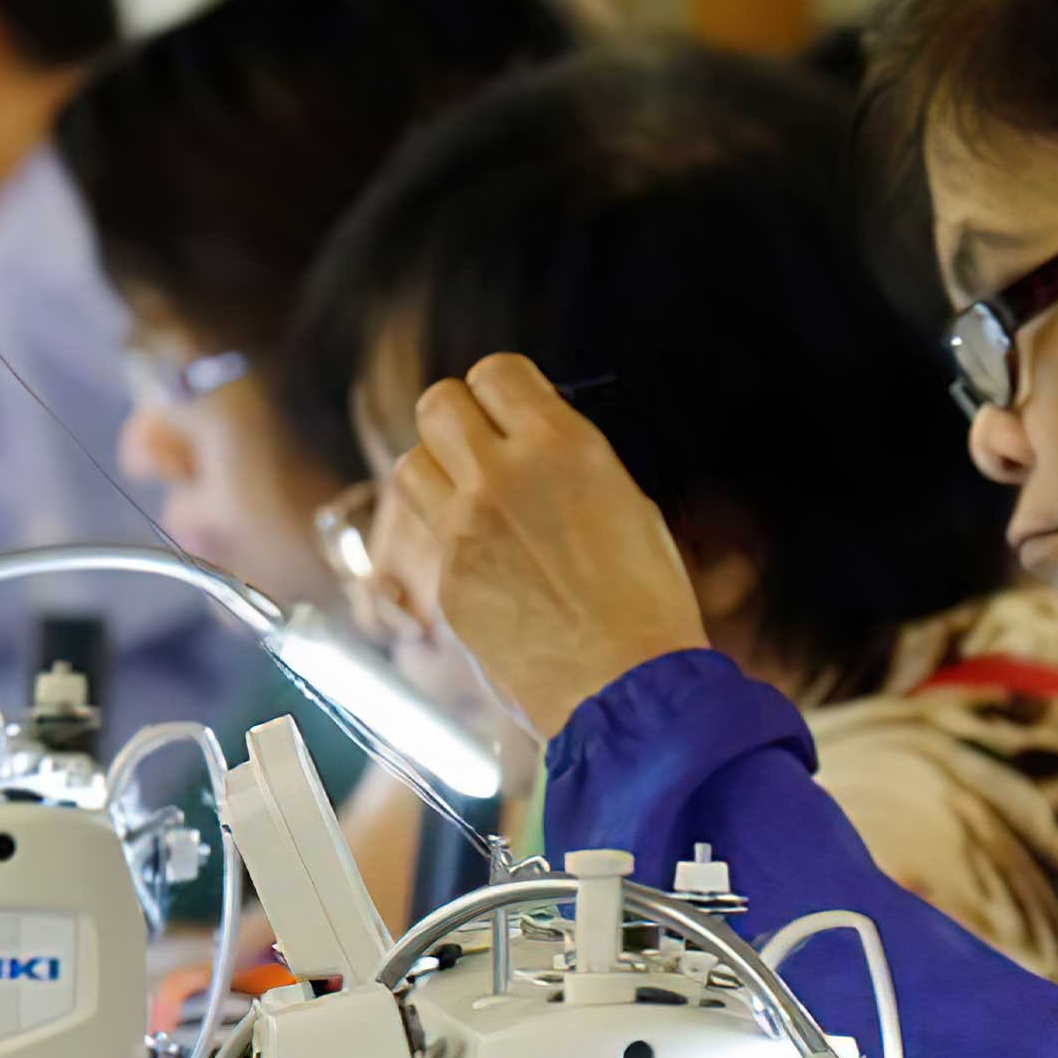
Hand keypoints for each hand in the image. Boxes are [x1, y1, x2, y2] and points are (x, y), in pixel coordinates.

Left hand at [365, 354, 709, 734]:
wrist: (627, 685)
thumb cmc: (647, 599)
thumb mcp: (626, 503)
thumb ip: (566, 463)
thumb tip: (532, 444)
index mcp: (561, 446)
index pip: (495, 372)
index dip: (500, 390)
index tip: (510, 412)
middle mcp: (502, 477)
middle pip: (437, 405)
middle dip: (457, 420)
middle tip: (480, 449)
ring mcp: (465, 530)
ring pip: (410, 465)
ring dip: (436, 473)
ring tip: (470, 500)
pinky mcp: (447, 582)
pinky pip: (427, 535)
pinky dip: (447, 537)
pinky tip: (484, 559)